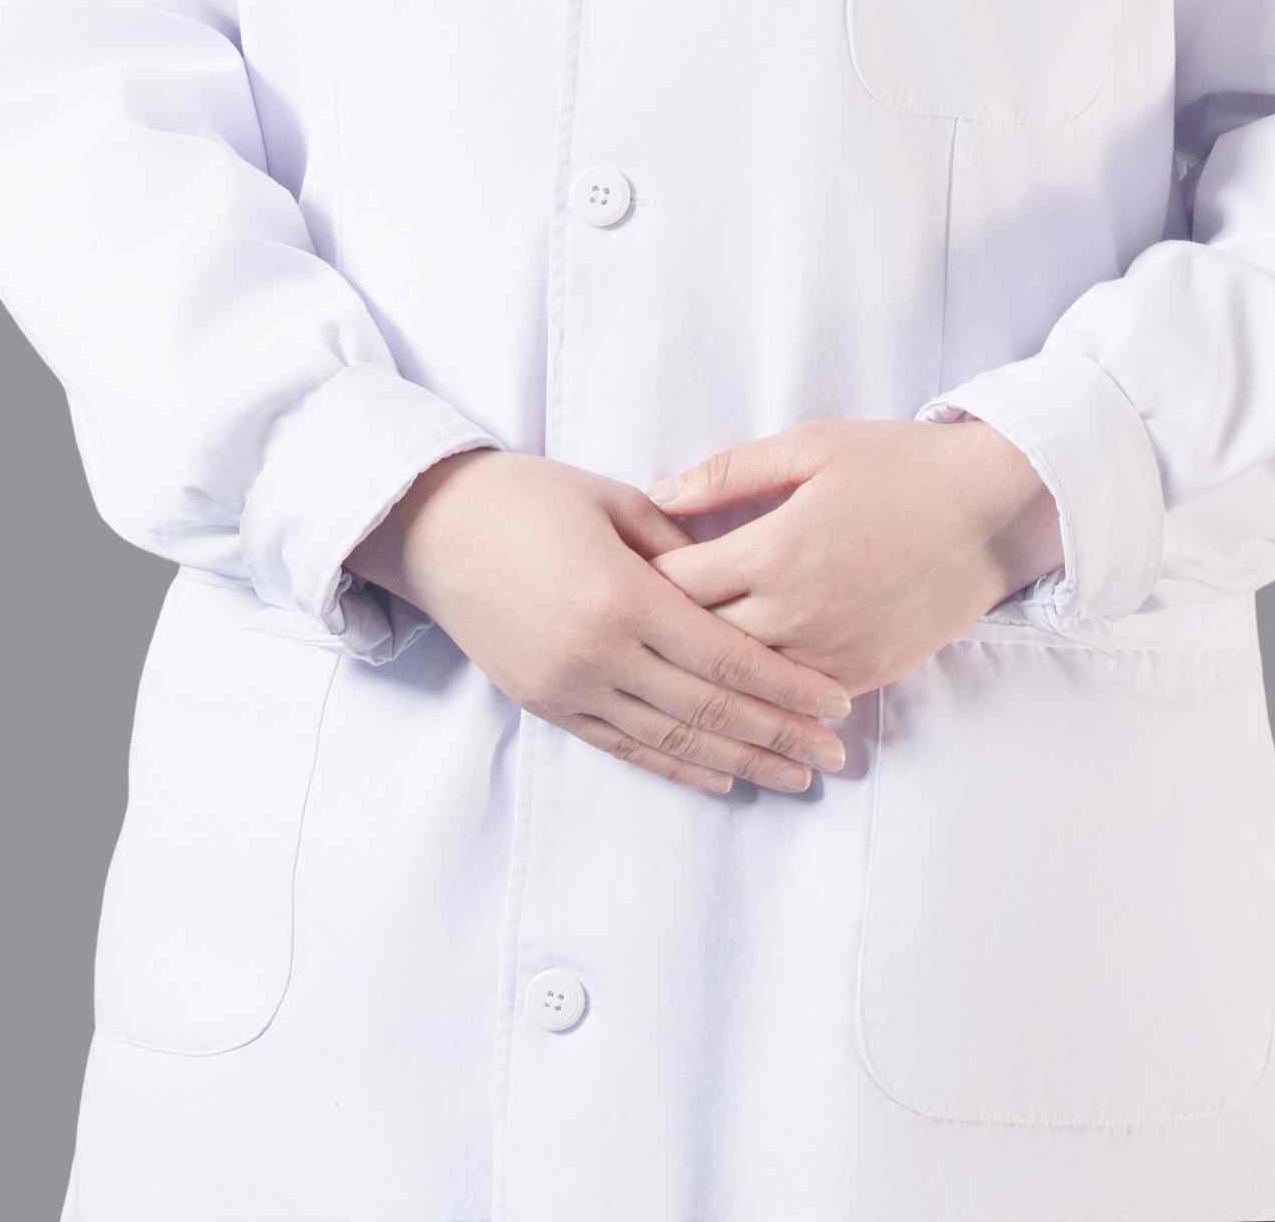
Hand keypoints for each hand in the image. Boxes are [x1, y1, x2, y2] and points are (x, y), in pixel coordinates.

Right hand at [345, 450, 856, 798]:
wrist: (435, 529)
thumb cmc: (530, 497)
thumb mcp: (615, 500)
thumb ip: (680, 544)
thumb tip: (742, 574)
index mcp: (622, 595)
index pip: (725, 655)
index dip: (787, 685)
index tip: (838, 702)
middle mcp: (597, 653)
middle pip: (709, 708)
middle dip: (780, 734)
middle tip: (837, 754)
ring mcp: (568, 687)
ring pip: (671, 740)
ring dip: (740, 762)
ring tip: (794, 776)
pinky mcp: (547, 705)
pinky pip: (625, 747)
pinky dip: (679, 767)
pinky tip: (721, 777)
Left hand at [641, 414, 1063, 697]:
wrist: (990, 509)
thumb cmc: (898, 464)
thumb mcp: (811, 445)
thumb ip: (730, 472)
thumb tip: (659, 493)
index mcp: (775, 551)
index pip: (677, 584)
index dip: (646, 578)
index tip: (631, 571)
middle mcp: (796, 613)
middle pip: (700, 639)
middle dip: (666, 628)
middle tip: (639, 618)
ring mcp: (831, 652)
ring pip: (743, 680)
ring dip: (711, 667)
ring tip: (680, 654)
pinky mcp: (863, 675)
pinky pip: (793, 697)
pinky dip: (765, 689)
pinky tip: (744, 679)